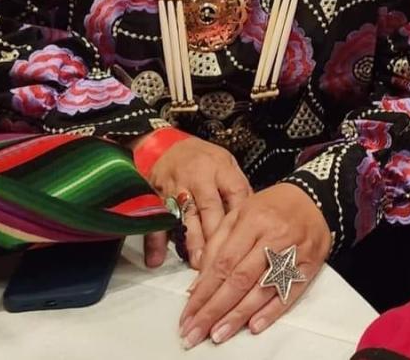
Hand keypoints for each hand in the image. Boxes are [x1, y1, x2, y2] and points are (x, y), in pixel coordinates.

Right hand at [147, 137, 251, 269]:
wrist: (165, 145)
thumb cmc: (200, 158)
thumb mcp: (225, 162)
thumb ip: (238, 186)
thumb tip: (254, 212)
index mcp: (219, 168)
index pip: (235, 192)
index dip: (241, 215)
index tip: (247, 237)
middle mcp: (198, 178)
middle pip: (209, 207)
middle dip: (216, 234)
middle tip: (223, 260)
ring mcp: (176, 189)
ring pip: (185, 217)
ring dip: (192, 241)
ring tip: (199, 264)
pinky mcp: (156, 198)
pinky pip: (155, 220)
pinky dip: (155, 241)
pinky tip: (156, 259)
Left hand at [178, 183, 331, 348]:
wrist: (313, 199)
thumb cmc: (270, 207)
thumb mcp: (239, 213)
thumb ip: (217, 245)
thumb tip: (197, 284)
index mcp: (252, 220)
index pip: (224, 262)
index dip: (204, 291)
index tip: (187, 315)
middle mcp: (273, 237)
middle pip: (240, 279)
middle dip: (215, 309)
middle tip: (195, 333)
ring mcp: (294, 252)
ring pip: (263, 289)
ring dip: (239, 315)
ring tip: (219, 334)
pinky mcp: (310, 265)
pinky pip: (289, 292)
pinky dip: (271, 311)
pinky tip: (253, 326)